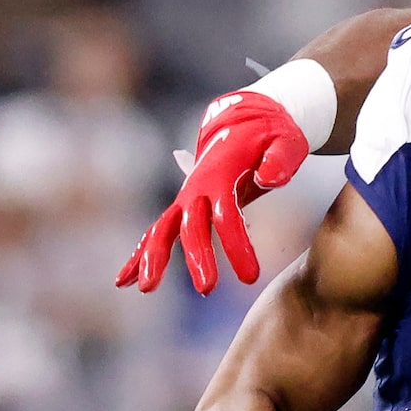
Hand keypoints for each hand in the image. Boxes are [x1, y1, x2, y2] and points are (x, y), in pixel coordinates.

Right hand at [116, 90, 306, 295]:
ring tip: (146, 289)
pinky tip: (124, 280)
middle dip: (196, 258)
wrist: (246, 122)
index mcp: (222, 174)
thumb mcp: (285, 142)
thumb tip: (268, 179)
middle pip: (190, 225)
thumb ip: (279, 161)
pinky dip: (139, 254)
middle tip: (207, 289)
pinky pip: (158, 232)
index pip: (226, 214)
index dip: (236, 245)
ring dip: (152, 258)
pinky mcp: (183, 207)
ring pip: (163, 229)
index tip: (250, 278)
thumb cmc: (270, 136)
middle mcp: (197, 187)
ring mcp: (186, 198)